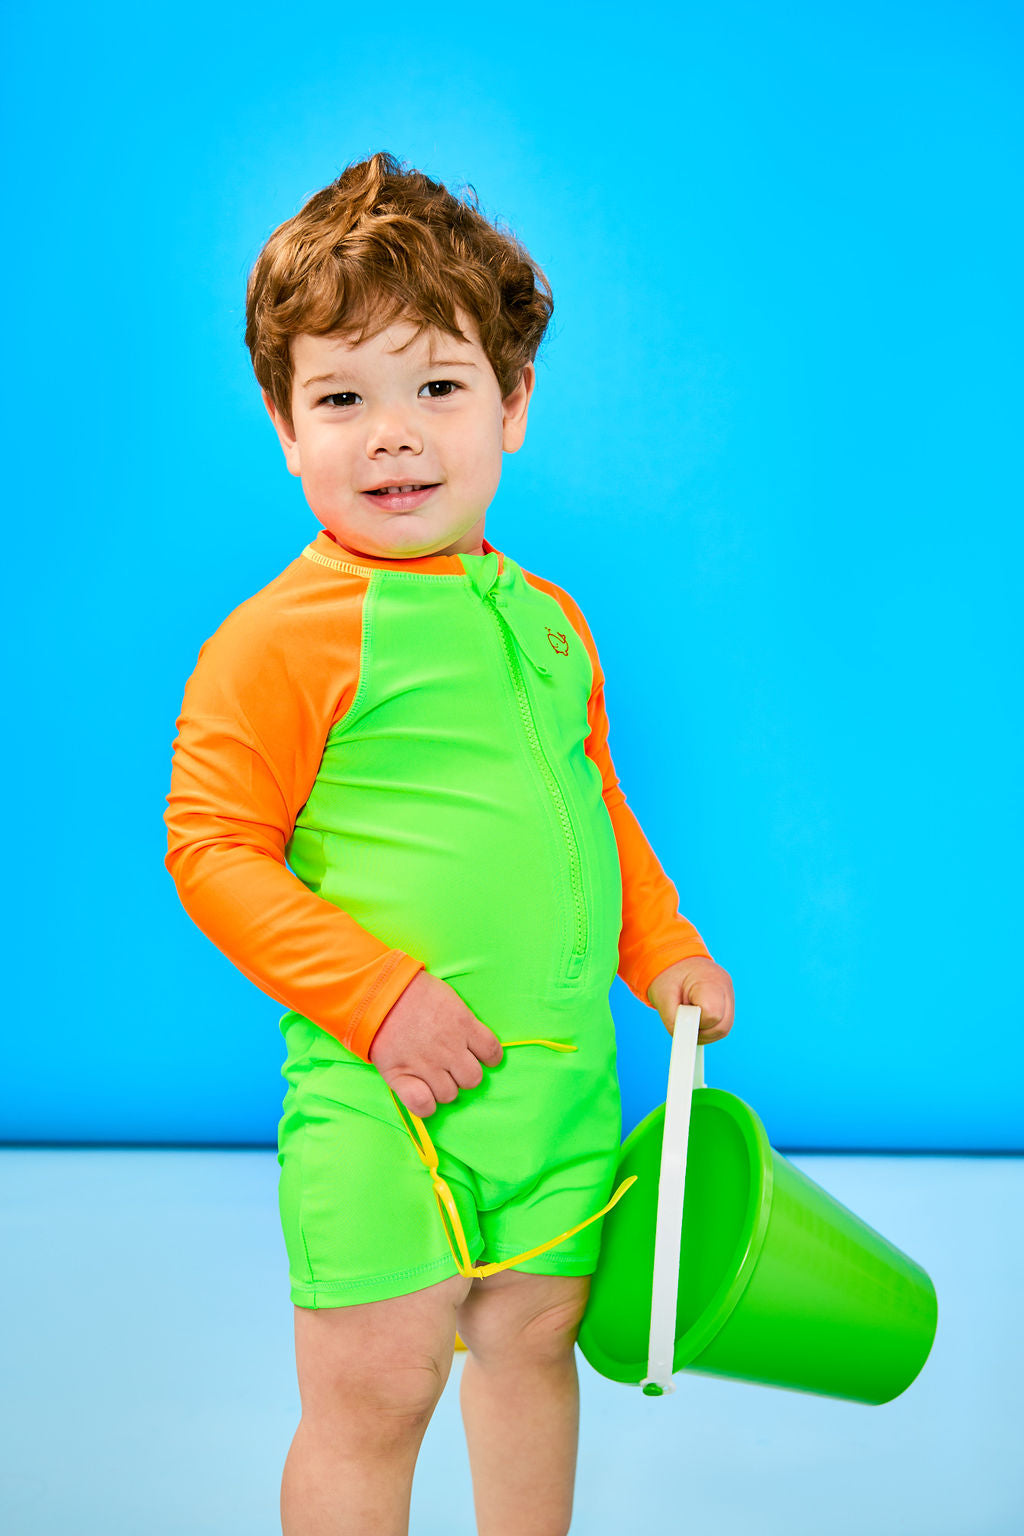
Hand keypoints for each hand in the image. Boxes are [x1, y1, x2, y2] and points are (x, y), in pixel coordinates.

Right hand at [368, 970, 502, 1118]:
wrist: (378, 992)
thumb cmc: (413, 990)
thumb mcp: (448, 997)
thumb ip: (463, 1020)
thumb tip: (471, 1037)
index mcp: (463, 1025)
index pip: (492, 1052)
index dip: (489, 1058)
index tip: (479, 1057)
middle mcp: (449, 1048)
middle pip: (473, 1079)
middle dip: (464, 1075)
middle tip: (451, 1067)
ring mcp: (426, 1064)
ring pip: (449, 1095)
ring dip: (443, 1089)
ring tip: (431, 1076)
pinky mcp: (402, 1076)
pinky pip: (423, 1105)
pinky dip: (425, 1105)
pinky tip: (421, 1093)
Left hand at [646, 955, 734, 1043]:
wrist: (673, 959)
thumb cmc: (667, 976)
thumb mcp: (662, 997)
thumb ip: (674, 1021)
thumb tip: (684, 1041)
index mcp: (710, 980)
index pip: (712, 1015)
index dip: (696, 1023)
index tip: (683, 1020)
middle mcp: (724, 986)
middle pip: (723, 1026)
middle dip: (702, 1032)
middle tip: (685, 1024)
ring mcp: (729, 992)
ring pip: (724, 1027)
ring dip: (706, 1030)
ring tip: (689, 1019)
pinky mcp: (727, 999)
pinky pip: (722, 1022)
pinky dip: (708, 1026)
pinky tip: (696, 1018)